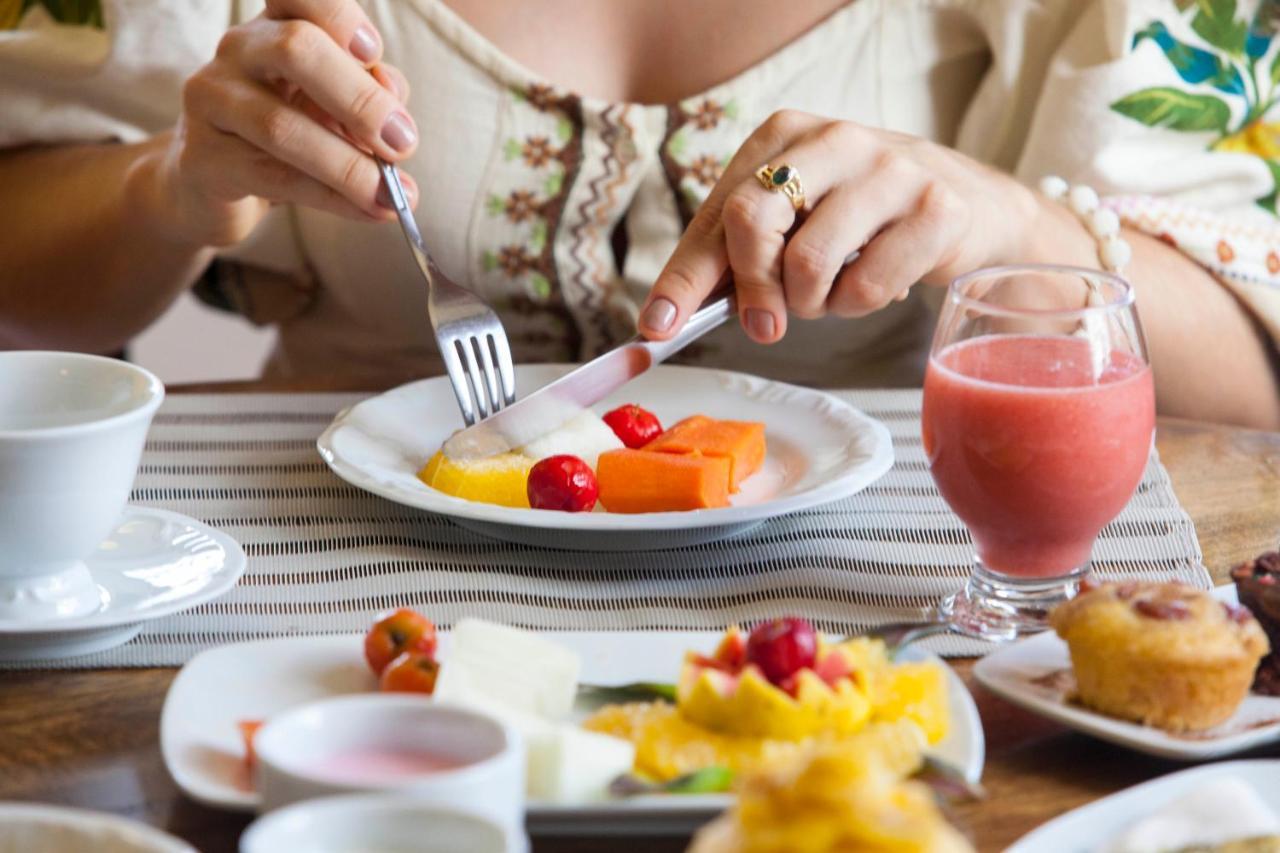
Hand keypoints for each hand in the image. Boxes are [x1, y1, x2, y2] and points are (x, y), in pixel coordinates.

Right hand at [143, 0, 418, 246]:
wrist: (217, 186)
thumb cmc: (292, 132)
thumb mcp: (337, 105)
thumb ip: (368, 93)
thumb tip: (395, 107)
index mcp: (277, 24)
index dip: (340, 17)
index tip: (373, 54)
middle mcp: (238, 50)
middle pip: (295, 50)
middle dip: (359, 99)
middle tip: (403, 143)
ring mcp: (213, 101)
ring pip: (281, 125)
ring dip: (348, 164)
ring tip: (391, 193)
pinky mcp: (203, 159)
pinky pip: (273, 177)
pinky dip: (331, 197)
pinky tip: (369, 209)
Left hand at [638, 110, 1039, 342]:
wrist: (970, 208)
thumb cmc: (864, 218)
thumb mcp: (794, 219)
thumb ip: (737, 255)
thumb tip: (670, 313)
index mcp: (783, 134)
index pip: (718, 212)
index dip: (684, 276)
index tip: (657, 325)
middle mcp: (832, 139)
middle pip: (753, 223)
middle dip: (752, 291)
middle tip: (765, 327)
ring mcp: (888, 169)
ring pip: (809, 263)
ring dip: (812, 302)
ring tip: (832, 292)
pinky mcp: (935, 207)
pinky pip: (866, 286)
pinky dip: (857, 305)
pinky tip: (873, 285)